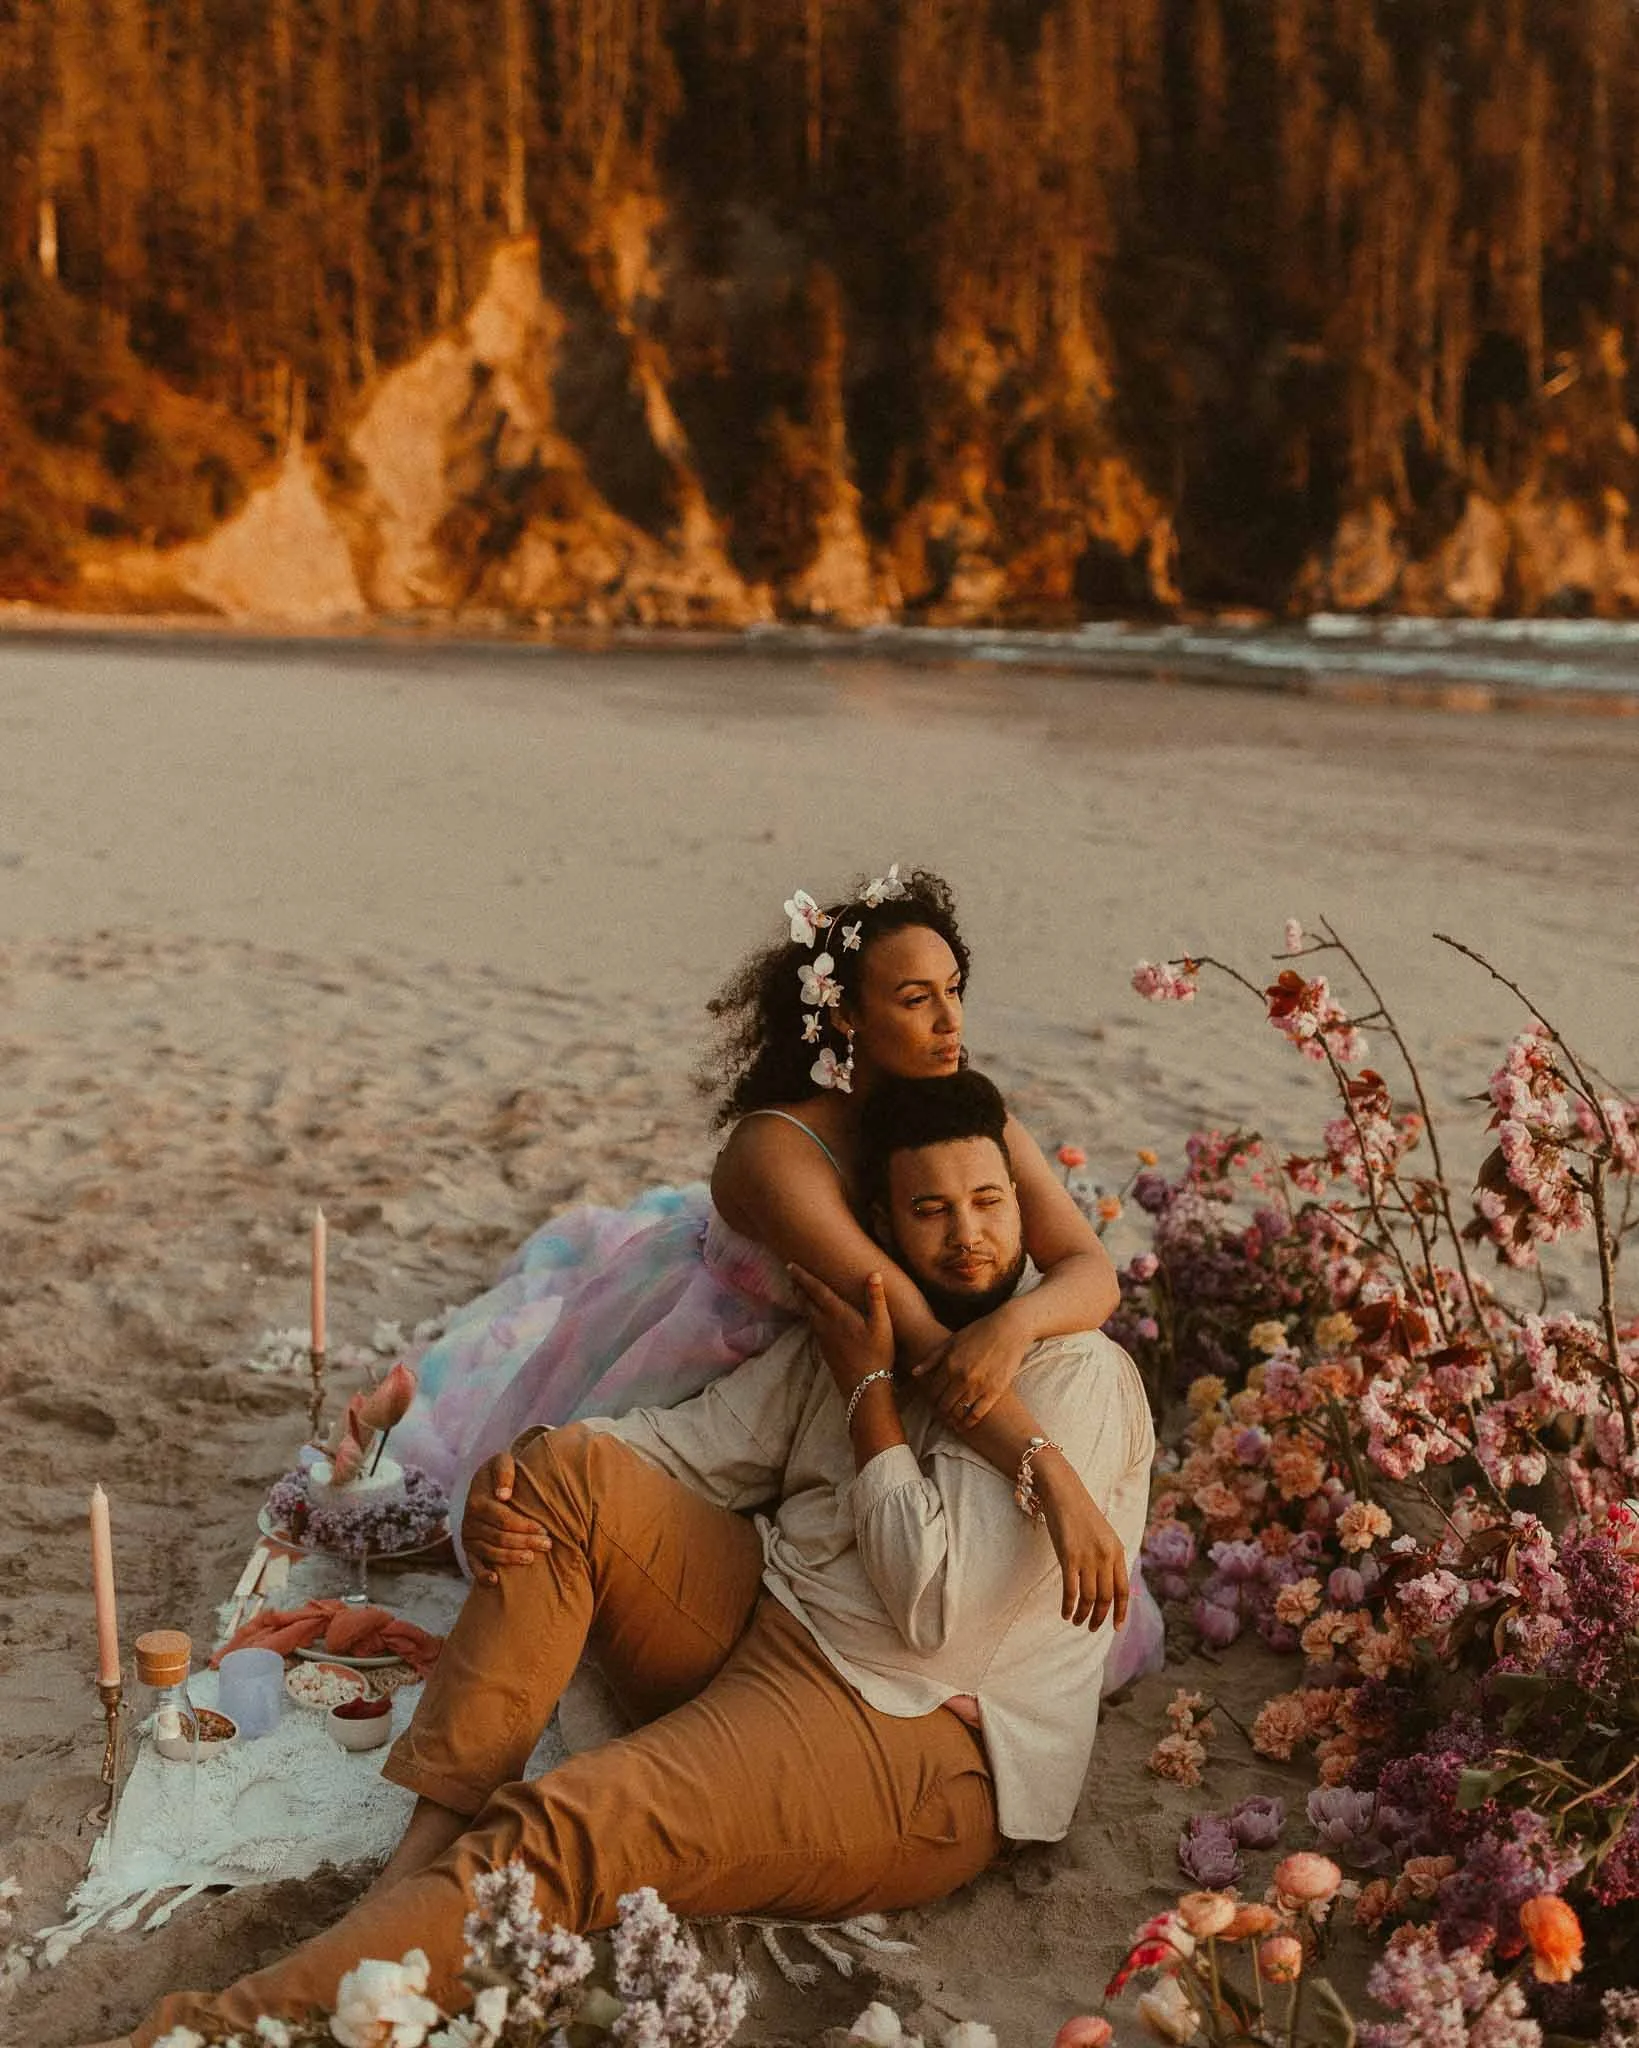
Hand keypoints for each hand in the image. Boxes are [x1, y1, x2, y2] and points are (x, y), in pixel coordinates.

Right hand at [462, 1451, 550, 1586]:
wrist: (487, 1482)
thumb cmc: (501, 1473)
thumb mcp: (502, 1461)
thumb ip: (504, 1471)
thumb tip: (503, 1495)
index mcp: (477, 1501)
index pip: (503, 1519)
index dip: (524, 1526)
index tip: (544, 1529)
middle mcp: (469, 1521)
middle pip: (500, 1537)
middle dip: (525, 1542)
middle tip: (547, 1545)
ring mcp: (469, 1537)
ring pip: (491, 1553)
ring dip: (512, 1558)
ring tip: (532, 1558)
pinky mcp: (469, 1550)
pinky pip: (474, 1565)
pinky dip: (482, 1575)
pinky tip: (496, 1581)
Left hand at [788, 1265, 893, 1397]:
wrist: (864, 1387)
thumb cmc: (876, 1354)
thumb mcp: (882, 1325)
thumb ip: (876, 1299)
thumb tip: (873, 1274)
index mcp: (837, 1314)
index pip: (816, 1290)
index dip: (803, 1276)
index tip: (791, 1265)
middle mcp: (825, 1324)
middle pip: (806, 1300)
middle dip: (798, 1286)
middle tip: (790, 1274)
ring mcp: (823, 1338)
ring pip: (807, 1314)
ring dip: (802, 1300)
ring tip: (799, 1291)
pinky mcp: (825, 1349)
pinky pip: (812, 1326)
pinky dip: (809, 1315)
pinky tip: (814, 1317)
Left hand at [911, 1309, 1028, 1427]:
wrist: (1009, 1329)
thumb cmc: (979, 1332)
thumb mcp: (951, 1341)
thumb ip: (932, 1358)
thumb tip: (914, 1373)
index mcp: (949, 1364)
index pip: (933, 1391)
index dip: (930, 1401)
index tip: (932, 1404)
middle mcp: (961, 1377)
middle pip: (944, 1404)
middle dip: (940, 1412)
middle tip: (940, 1415)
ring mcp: (978, 1386)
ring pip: (958, 1411)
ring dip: (952, 1420)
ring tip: (951, 1422)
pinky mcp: (994, 1392)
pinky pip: (977, 1414)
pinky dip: (968, 1423)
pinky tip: (964, 1426)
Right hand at [1036, 1456, 1128, 1632]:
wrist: (1063, 1492)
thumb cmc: (1080, 1512)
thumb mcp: (1103, 1534)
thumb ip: (1109, 1556)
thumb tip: (1109, 1583)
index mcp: (1117, 1551)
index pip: (1123, 1589)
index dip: (1121, 1611)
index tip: (1116, 1627)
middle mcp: (1106, 1556)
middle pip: (1106, 1597)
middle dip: (1100, 1617)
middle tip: (1092, 1628)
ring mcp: (1088, 1557)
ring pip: (1089, 1597)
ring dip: (1083, 1614)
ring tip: (1076, 1621)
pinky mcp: (1069, 1556)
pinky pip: (1071, 1590)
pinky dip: (1069, 1605)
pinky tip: (1065, 1612)